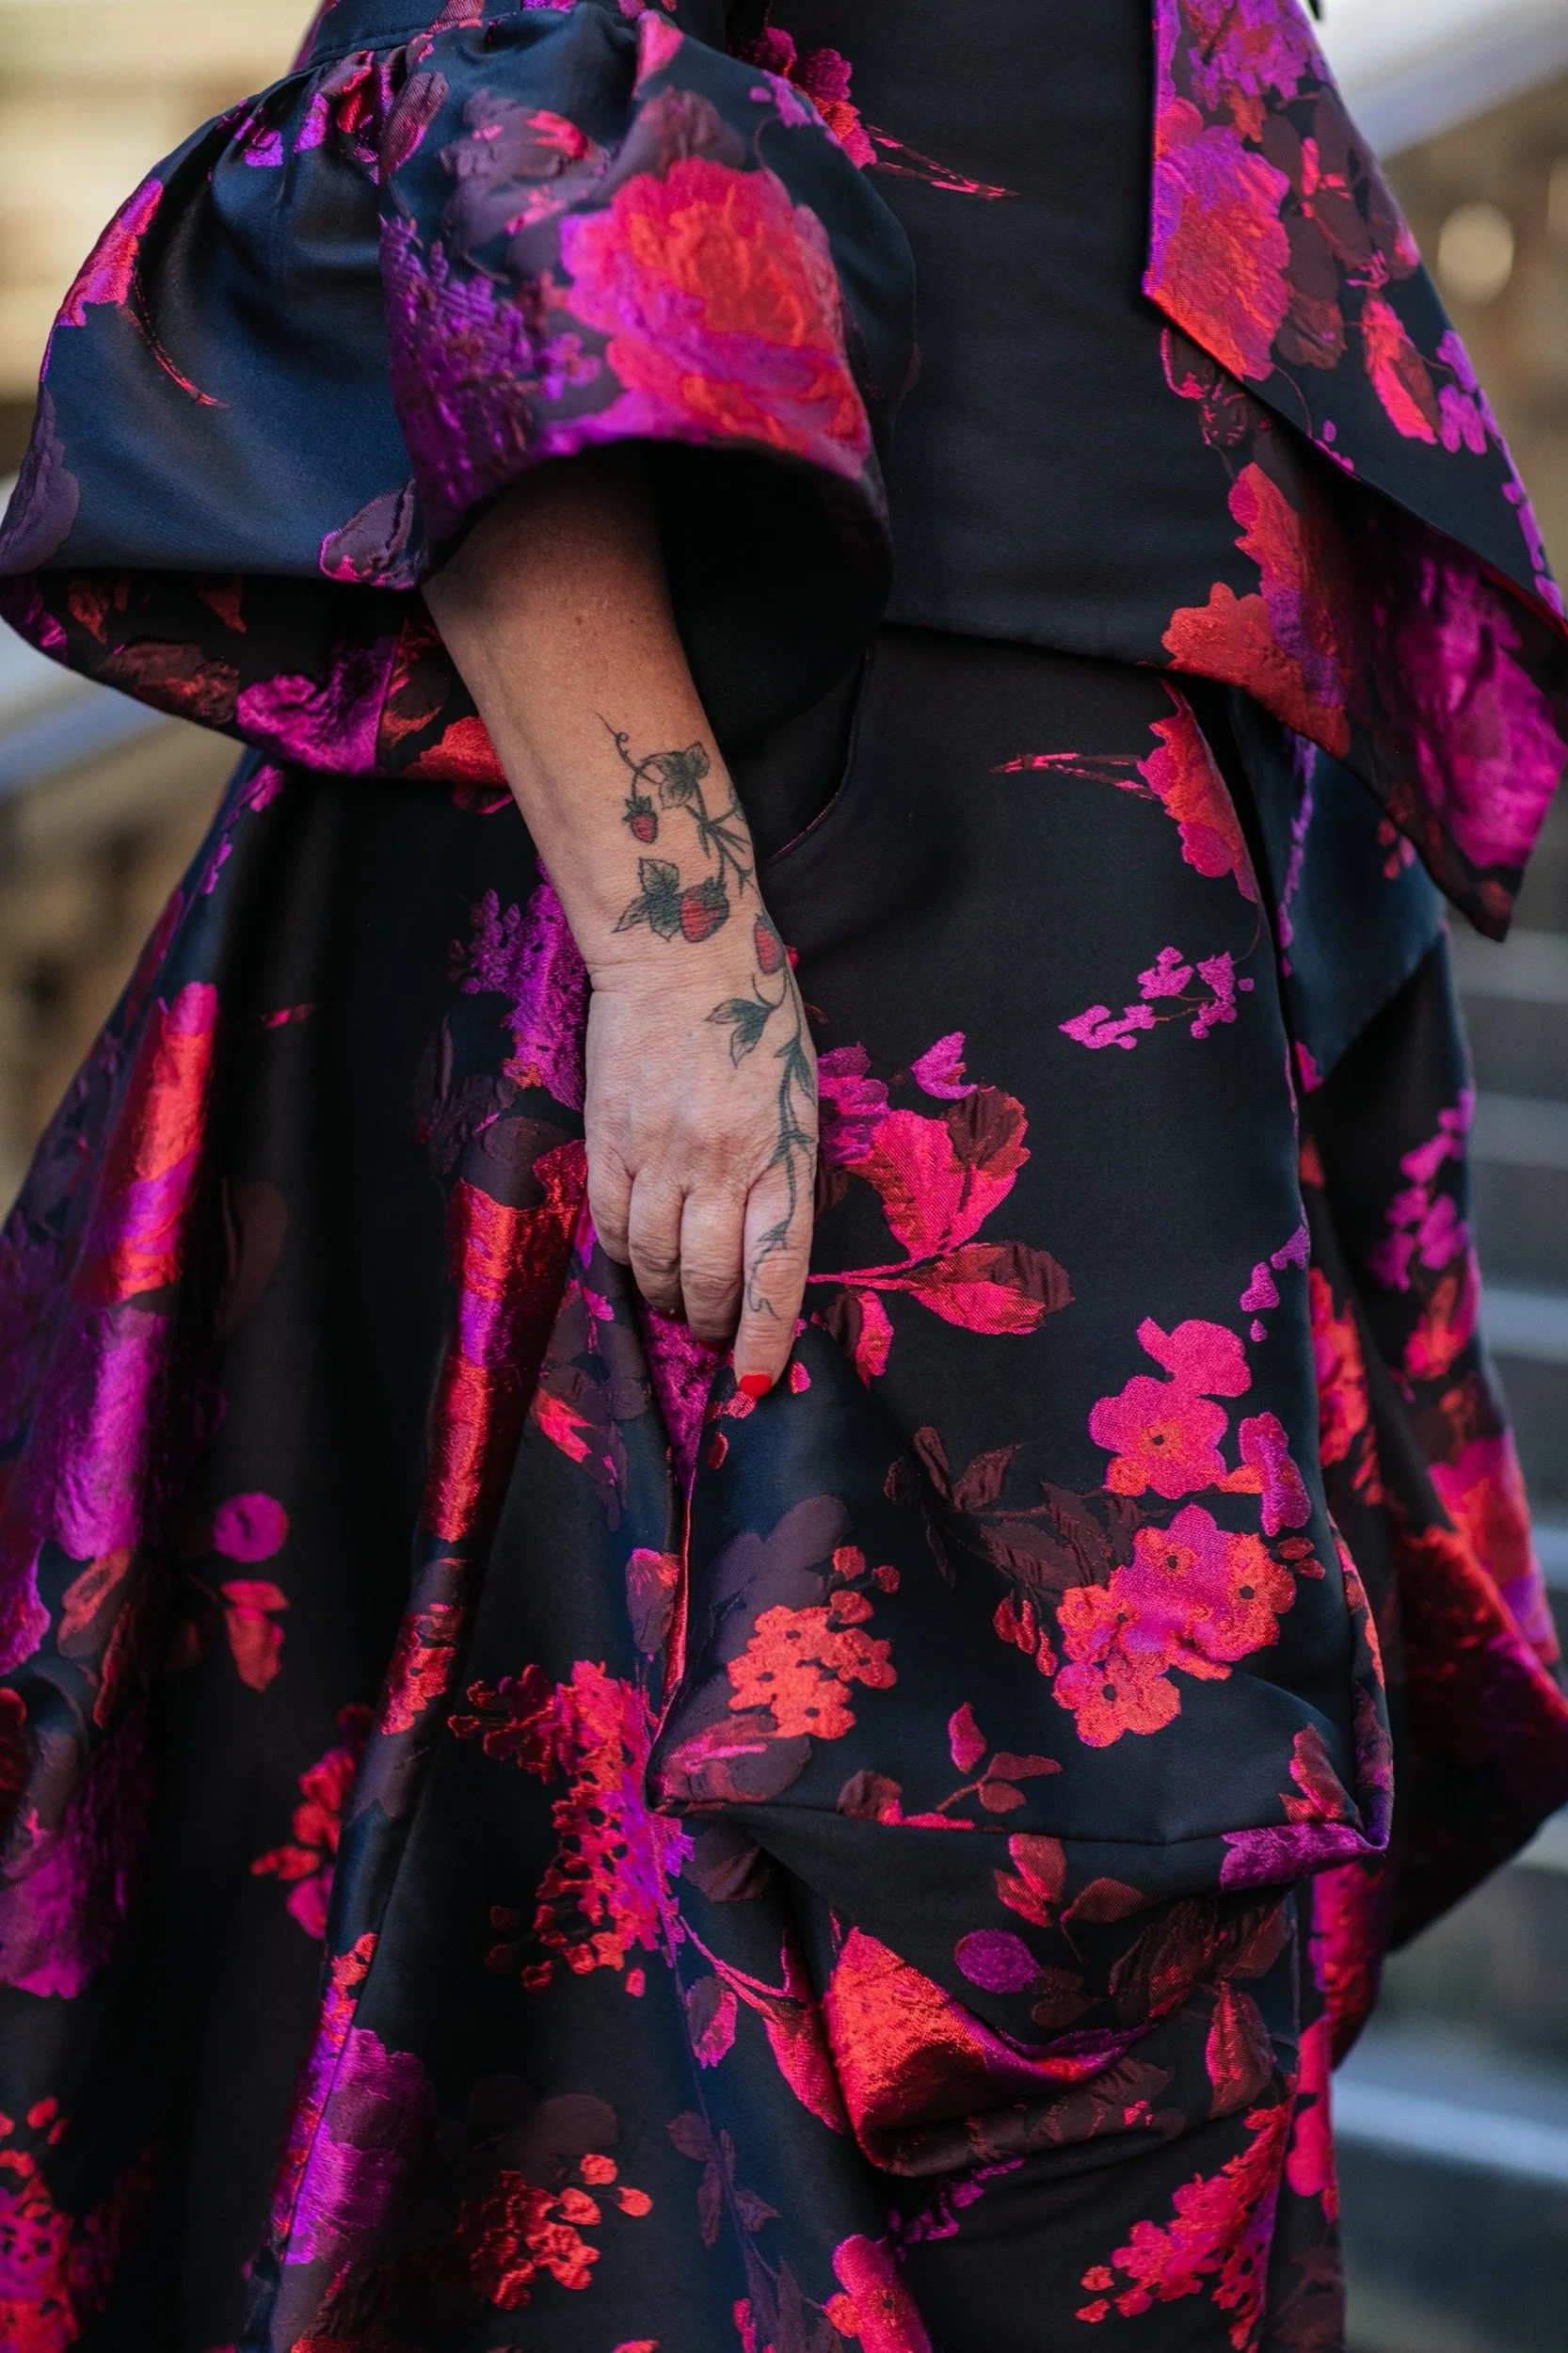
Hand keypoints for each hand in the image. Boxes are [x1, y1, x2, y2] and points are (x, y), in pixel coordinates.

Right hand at [584, 943, 816, 1391]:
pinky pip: (608, 1223)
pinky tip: (635, 1259)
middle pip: (710, 1279)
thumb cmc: (757, 1024)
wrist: (680, 955)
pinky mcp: (609, 1138)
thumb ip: (787, 1174)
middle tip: (713, 1332)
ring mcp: (659, 1152)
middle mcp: (721, 1163)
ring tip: (676, 1298)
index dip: (763, 1338)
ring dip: (665, 1294)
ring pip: (651, 1261)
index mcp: (783, 1155)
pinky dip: (621, 1255)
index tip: (756, 1381)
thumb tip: (769, 1250)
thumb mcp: (801, 1101)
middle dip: (712, 1323)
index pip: (775, 1273)